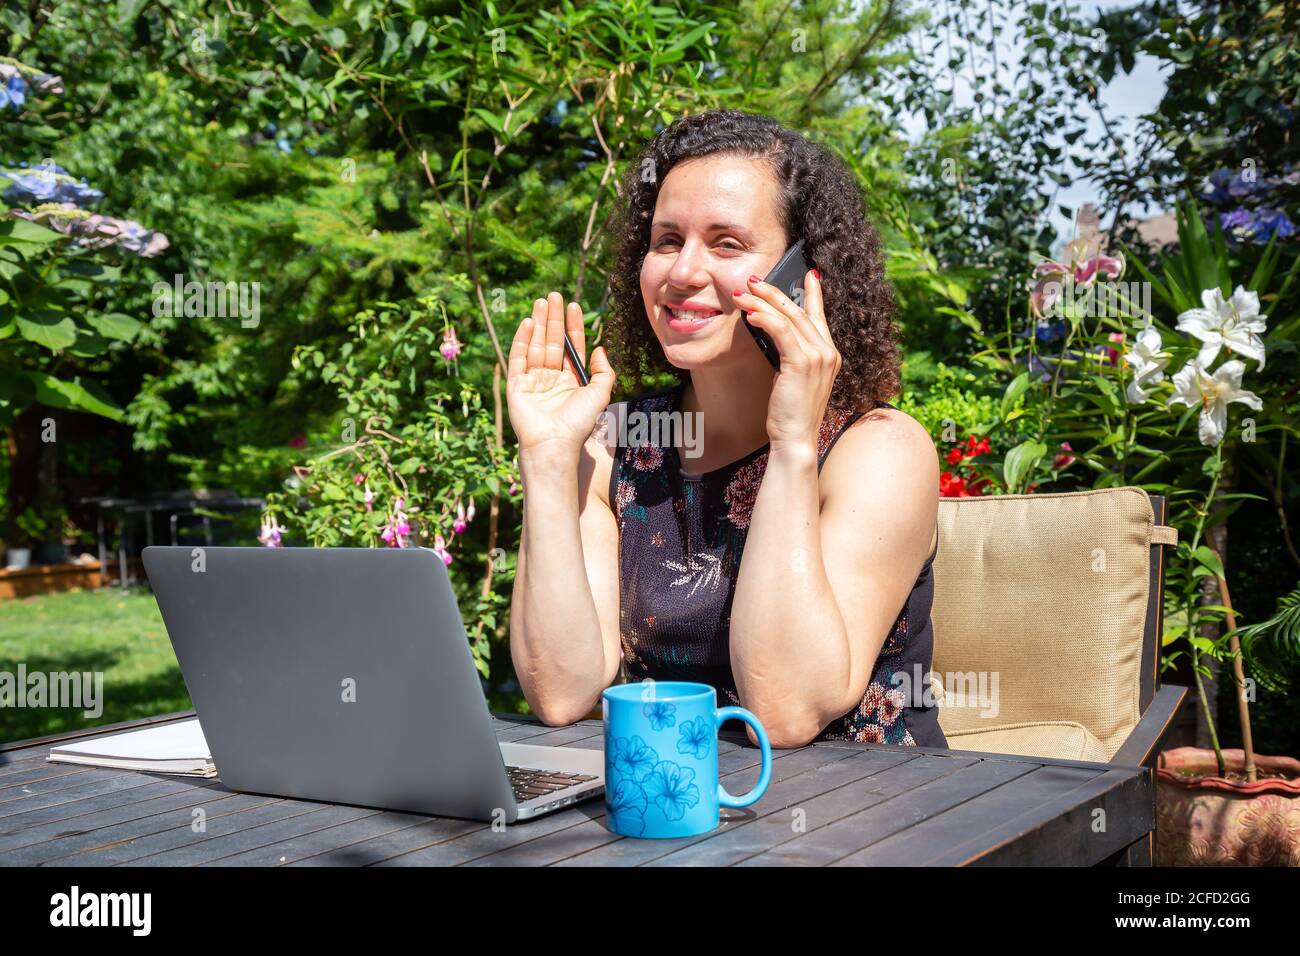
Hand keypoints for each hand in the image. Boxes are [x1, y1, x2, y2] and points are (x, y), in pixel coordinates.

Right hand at [506, 290, 616, 458]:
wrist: (555, 442)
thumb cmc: (579, 422)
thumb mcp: (601, 393)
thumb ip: (603, 371)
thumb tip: (599, 348)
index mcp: (571, 380)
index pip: (572, 347)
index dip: (573, 326)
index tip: (574, 306)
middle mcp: (551, 378)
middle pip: (553, 342)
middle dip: (553, 319)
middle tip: (555, 295)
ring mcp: (533, 381)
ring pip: (536, 345)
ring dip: (538, 323)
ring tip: (541, 301)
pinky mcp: (517, 385)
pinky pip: (518, 358)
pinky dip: (522, 340)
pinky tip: (527, 322)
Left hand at [733, 269, 840, 449]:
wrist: (796, 439)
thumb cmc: (790, 414)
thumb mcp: (792, 379)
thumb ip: (790, 356)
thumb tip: (772, 334)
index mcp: (829, 355)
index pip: (820, 316)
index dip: (815, 293)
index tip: (810, 273)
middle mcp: (828, 352)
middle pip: (799, 311)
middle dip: (774, 292)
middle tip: (753, 280)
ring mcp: (819, 357)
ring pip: (788, 316)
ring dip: (762, 302)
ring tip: (742, 293)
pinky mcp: (802, 363)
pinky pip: (781, 331)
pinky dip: (764, 319)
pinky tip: (750, 314)